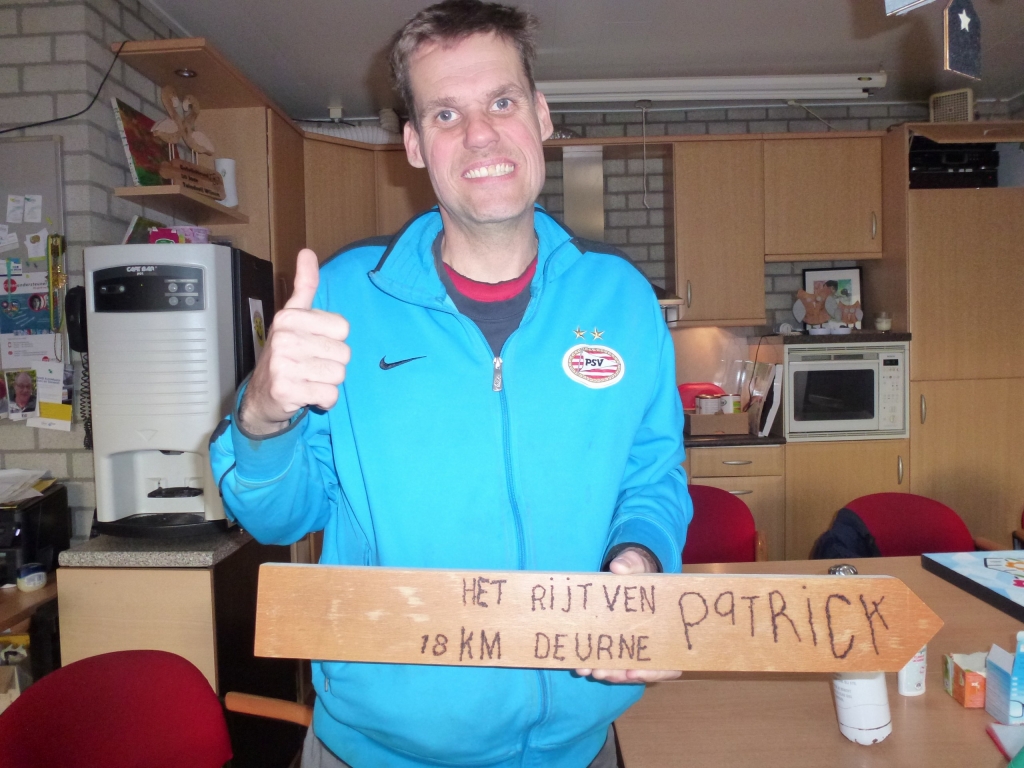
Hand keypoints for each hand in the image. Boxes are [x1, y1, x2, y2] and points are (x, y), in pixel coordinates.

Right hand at [239, 249, 350, 434]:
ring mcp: (283, 364)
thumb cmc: (285, 354)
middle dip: (332, 363)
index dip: (334, 340)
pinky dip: (324, 400)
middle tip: (310, 366)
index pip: (342, 327)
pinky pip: (329, 395)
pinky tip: (307, 394)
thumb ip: (304, 286)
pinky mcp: (286, 390)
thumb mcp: (292, 317)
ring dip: (328, 382)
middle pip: (344, 353)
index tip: (314, 343)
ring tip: (308, 379)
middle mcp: (284, 337)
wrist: (261, 396)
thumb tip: (307, 251)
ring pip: (339, 375)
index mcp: (289, 317)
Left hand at [575, 548, 681, 683]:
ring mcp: (631, 644)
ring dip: (606, 672)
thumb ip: (630, 564)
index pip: (668, 663)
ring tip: (587, 670)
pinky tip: (581, 665)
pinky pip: (608, 659)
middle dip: (620, 675)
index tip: (632, 672)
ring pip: (622, 669)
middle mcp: (650, 642)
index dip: (653, 672)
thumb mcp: (637, 564)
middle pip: (641, 670)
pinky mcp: (614, 641)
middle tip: (602, 673)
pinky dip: (596, 663)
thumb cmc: (639, 571)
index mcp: (666, 629)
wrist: (627, 571)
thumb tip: (618, 568)